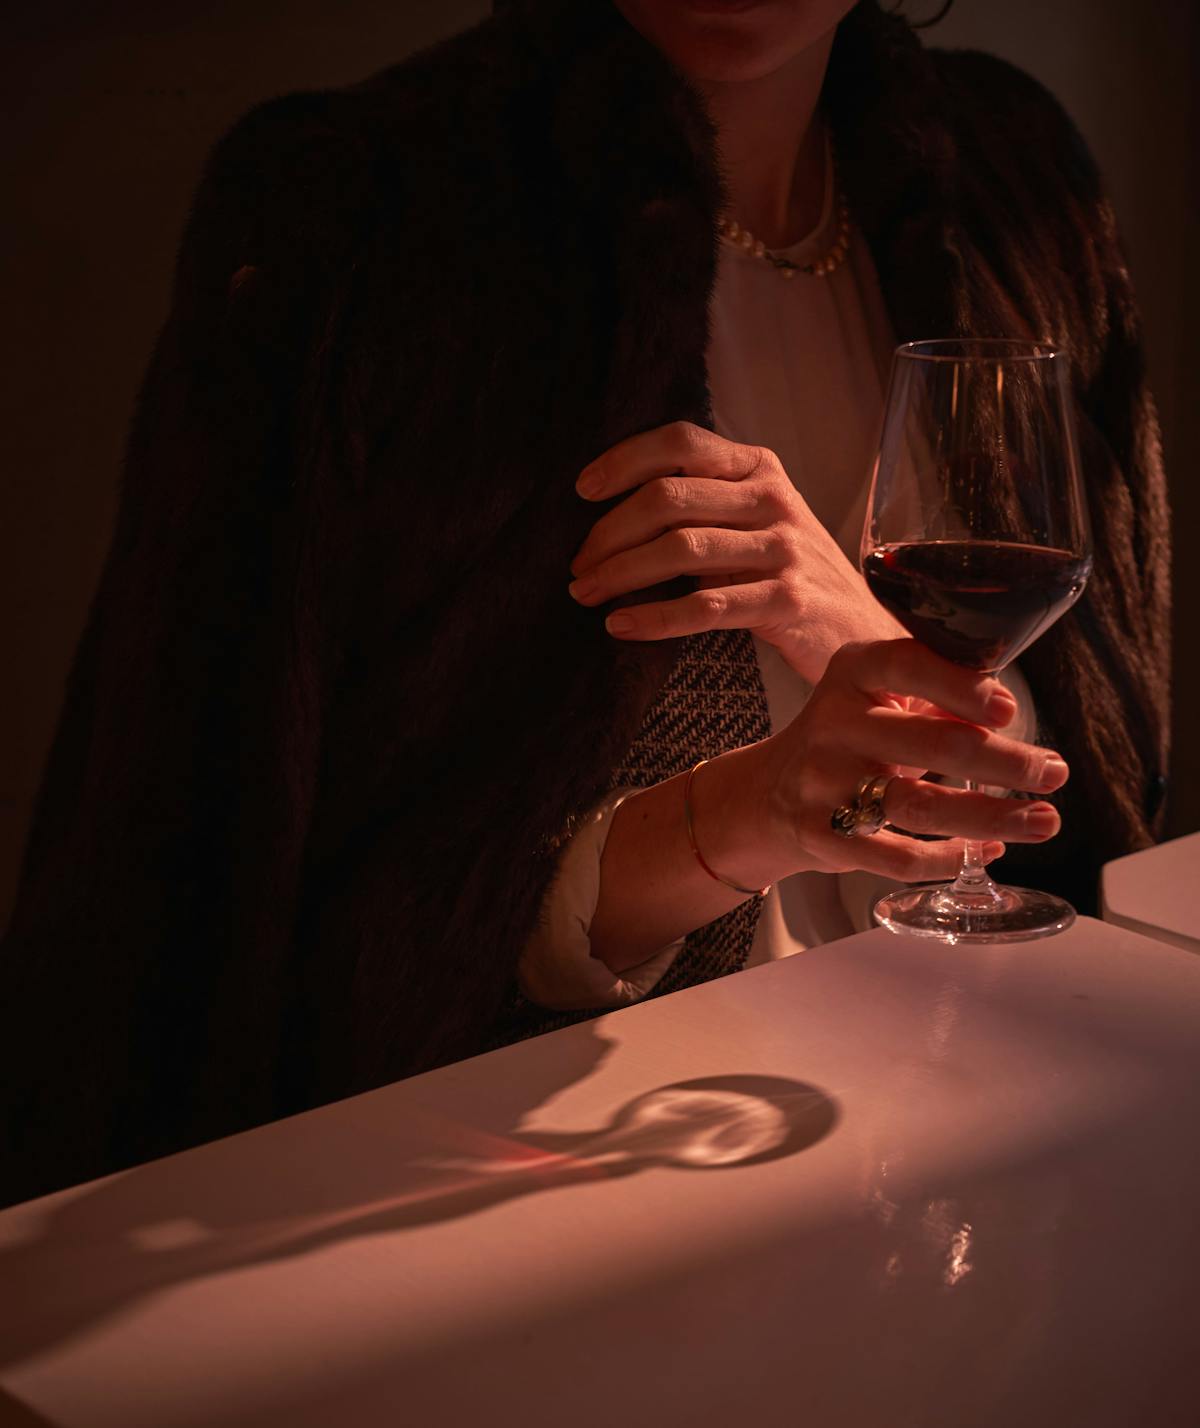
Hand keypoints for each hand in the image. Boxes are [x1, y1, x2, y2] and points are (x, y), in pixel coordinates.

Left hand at [569, 421, 903, 683]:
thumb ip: (704, 505)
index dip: (624, 460)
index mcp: (760, 470)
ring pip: (681, 550)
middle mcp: (773, 501)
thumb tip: (611, 513)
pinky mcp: (788, 602)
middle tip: (577, 565)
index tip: (582, 490)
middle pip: (669, 498)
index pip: (681, 443)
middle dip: (609, 532)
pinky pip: (705, 606)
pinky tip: (621, 625)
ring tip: (585, 594)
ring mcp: (784, 550)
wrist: (860, 631)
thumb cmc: (791, 577)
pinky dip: (655, 617)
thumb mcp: (755, 524)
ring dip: (620, 573)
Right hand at [721, 639, 1068, 886]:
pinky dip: (947, 858)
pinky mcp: (820, 835)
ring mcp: (823, 783)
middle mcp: (833, 723)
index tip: (1010, 710)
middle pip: (931, 742)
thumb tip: (1007, 705)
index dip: (963, 688)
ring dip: (991, 816)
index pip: (909, 666)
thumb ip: (935, 692)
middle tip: (1053, 773)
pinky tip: (985, 852)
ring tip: (1043, 820)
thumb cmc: (845, 738)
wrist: (766, 796)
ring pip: (920, 805)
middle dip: (1005, 762)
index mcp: (852, 673)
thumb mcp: (877, 697)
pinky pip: (894, 855)